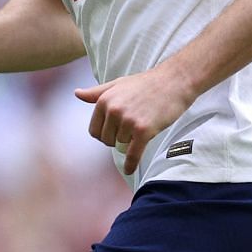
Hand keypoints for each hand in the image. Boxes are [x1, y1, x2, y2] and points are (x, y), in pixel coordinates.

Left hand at [74, 66, 196, 175]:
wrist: (174, 81)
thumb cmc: (146, 83)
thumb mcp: (118, 84)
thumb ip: (97, 93)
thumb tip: (76, 94)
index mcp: (104, 101)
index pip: (94, 131)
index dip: (105, 135)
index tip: (115, 133)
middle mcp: (114, 111)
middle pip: (107, 140)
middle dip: (117, 140)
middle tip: (131, 131)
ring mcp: (128, 121)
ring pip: (122, 145)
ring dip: (131, 142)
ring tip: (143, 126)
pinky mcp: (143, 130)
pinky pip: (133, 153)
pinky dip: (131, 164)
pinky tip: (130, 170)